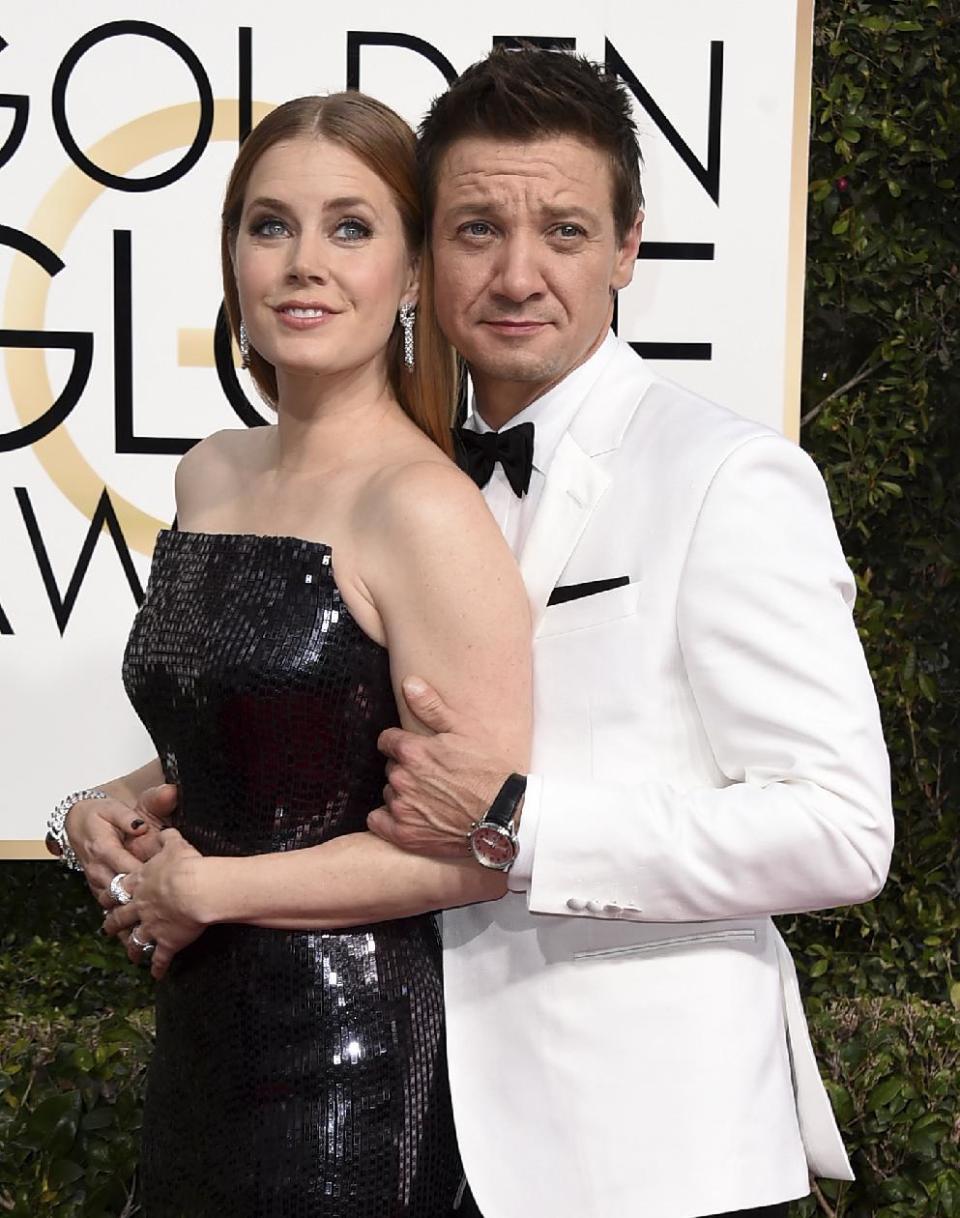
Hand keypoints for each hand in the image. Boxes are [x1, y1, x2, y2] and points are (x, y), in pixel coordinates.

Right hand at [66, 784, 178, 901]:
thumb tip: (142, 826)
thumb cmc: (97, 815)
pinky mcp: (97, 889)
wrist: (76, 822)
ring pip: (117, 901)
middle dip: (145, 891)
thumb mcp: (112, 808)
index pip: (129, 870)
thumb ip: (127, 817)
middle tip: (167, 887)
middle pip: (123, 890)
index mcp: (103, 850)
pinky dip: (126, 904)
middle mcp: (98, 869)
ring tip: (156, 896)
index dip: (150, 874)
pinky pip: (111, 904)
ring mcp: (95, 881)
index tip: (169, 873)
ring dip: (135, 900)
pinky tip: (142, 901)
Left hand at [101, 828, 204, 980]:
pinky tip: (156, 975)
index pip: (120, 888)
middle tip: (108, 927)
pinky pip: (159, 958)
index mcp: (140, 882)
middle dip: (113, 923)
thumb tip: (164, 830)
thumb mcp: (175, 844)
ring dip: (132, 948)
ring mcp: (152, 926)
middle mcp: (140, 906)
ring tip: (130, 955)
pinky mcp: (166, 942)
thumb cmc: (186, 865)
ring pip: (136, 940)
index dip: (112, 893)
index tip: (105, 897)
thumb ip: (166, 838)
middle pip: (121, 917)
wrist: (196, 889)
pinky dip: (157, 967)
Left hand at [368, 676, 515, 857]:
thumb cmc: (488, 771)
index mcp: (412, 751)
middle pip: (391, 767)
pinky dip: (389, 819)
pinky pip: (378, 822)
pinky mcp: (405, 834)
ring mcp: (402, 809)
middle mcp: (401, 779)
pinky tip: (411, 817)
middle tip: (432, 775)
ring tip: (430, 797)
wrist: (504, 814)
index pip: (387, 741)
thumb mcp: (464, 730)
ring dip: (402, 793)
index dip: (401, 744)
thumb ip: (431, 707)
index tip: (417, 751)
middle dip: (406, 769)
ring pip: (389, 793)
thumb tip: (408, 684)